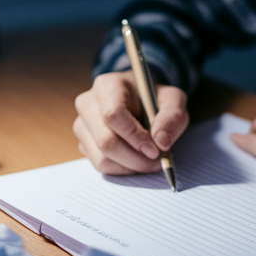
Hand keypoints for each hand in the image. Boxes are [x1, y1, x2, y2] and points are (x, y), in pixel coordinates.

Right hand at [74, 71, 188, 174]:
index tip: (155, 151)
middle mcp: (87, 105)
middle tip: (158, 161)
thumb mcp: (173, 99)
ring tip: (149, 159)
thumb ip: (172, 117)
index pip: (113, 115)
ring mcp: (82, 126)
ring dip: (131, 167)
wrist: (138, 99)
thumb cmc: (153, 97)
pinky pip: (101, 166)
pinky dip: (122, 169)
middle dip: (135, 159)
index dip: (134, 137)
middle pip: (106, 142)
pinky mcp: (84, 144)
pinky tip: (136, 158)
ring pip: (102, 159)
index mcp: (107, 86)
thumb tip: (162, 142)